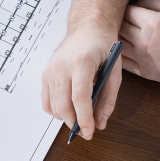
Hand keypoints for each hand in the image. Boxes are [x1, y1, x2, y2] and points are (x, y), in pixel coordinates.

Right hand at [42, 25, 122, 139]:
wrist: (87, 28)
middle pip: (63, 105)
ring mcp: (50, 70)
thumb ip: (108, 98)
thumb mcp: (114, 71)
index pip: (79, 97)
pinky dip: (56, 111)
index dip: (84, 118)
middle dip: (75, 124)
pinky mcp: (45, 75)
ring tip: (80, 120)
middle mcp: (61, 66)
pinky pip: (46, 102)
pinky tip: (68, 110)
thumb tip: (100, 122)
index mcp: (81, 62)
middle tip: (87, 132)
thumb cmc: (103, 47)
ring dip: (66, 119)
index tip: (90, 132)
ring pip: (53, 107)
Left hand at [119, 0, 159, 87]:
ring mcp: (143, 59)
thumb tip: (137, 2)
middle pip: (120, 27)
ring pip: (119, 44)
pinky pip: (123, 63)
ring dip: (120, 37)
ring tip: (127, 33)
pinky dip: (121, 54)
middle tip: (128, 21)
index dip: (129, 8)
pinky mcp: (145, 72)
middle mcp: (144, 42)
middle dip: (123, 21)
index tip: (133, 10)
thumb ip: (154, 2)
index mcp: (153, 24)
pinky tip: (125, 49)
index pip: (128, 11)